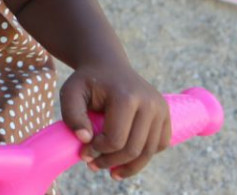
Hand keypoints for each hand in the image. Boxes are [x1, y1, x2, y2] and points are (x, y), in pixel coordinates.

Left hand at [59, 64, 170, 179]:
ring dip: (129, 166)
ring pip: (149, 152)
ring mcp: (161, 109)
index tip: (84, 151)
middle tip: (93, 165)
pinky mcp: (165, 114)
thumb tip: (85, 139)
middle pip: (134, 149)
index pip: (115, 140)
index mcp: (126, 97)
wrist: (108, 66)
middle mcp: (149, 103)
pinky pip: (159, 145)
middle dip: (111, 162)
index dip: (98, 152)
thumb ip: (72, 115)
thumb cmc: (87, 81)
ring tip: (111, 171)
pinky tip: (126, 158)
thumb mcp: (70, 92)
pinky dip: (144, 156)